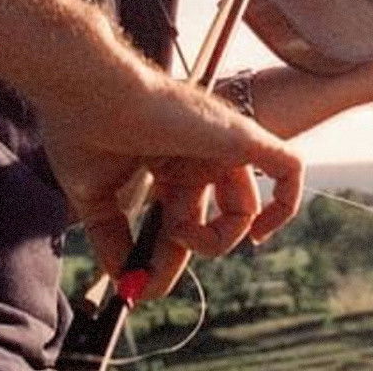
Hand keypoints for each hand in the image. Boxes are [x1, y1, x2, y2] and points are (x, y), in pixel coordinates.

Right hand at [36, 71, 304, 299]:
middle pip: (214, 218)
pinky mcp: (240, 137)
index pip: (184, 217)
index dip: (167, 255)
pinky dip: (285, 203)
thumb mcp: (94, 198)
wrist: (87, 91)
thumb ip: (112, 239)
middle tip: (157, 268)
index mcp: (167, 159)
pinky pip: (288, 170)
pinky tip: (258, 233)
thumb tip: (126, 282)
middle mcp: (198, 152)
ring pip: (245, 207)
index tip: (140, 281)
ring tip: (182, 233)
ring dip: (217, 239)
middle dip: (189, 251)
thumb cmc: (83, 131)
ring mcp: (221, 143)